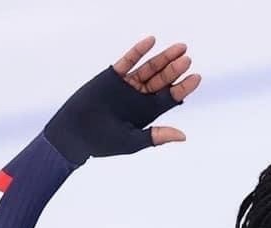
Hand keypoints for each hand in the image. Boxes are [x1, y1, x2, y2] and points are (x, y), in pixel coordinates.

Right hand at [44, 35, 202, 164]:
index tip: (196, 77)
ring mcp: (127, 85)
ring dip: (163, 58)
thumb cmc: (103, 142)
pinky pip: (128, 61)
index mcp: (148, 112)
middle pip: (163, 80)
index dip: (183, 87)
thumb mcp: (132, 141)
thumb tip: (183, 136)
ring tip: (179, 48)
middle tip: (187, 59)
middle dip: (175, 69)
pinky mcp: (112, 76)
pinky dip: (138, 51)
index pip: (171, 97)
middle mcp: (140, 97)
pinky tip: (150, 42)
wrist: (74, 133)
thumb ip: (156, 136)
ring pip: (149, 68)